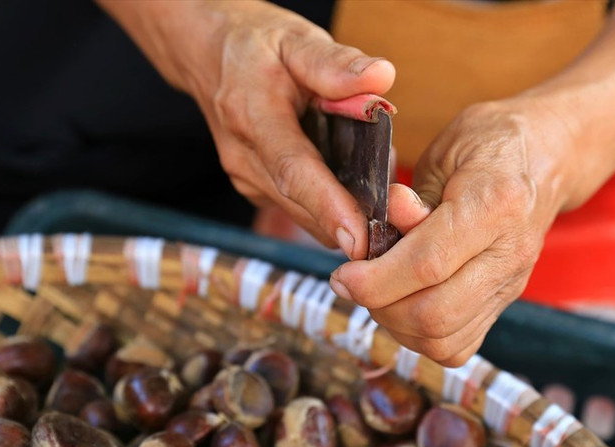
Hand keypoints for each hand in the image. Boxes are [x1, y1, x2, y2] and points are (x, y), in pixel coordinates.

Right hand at [98, 0, 394, 258]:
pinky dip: (330, 206)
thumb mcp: (296, 39)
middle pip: (303, 205)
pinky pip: (300, 209)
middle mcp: (244, 158)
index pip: (293, 171)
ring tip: (381, 190)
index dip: (328, 207)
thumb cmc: (258, 45)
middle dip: (352, 219)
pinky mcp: (257, 189)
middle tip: (401, 216)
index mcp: (252, 116)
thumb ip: (336, 64)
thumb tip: (380, 80)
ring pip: (305, 215)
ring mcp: (247, 179)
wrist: (213, 56)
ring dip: (344, 213)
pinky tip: (352, 183)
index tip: (360, 238)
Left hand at [329, 100, 574, 365]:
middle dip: (380, 306)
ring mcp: (510, 284)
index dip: (376, 279)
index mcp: (494, 203)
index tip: (343, 275)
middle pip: (435, 313)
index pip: (428, 264)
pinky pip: (458, 347)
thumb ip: (407, 199)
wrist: (547, 156)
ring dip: (395, 325)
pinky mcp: (504, 302)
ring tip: (378, 291)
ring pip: (444, 339)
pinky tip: (404, 305)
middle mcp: (509, 254)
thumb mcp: (443, 150)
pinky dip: (420, 338)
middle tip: (354, 282)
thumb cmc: (488, 144)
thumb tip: (373, 237)